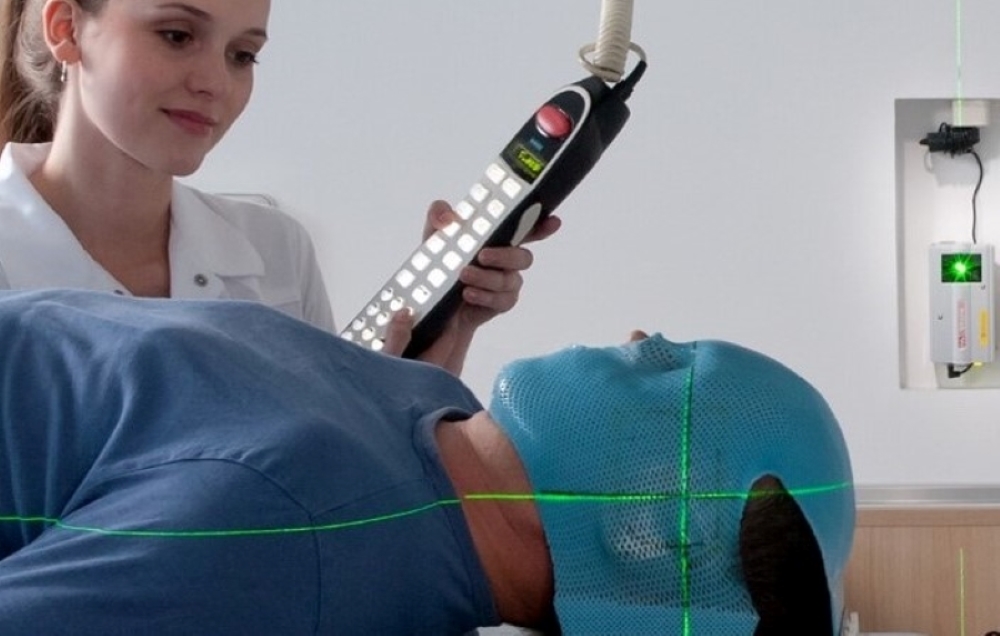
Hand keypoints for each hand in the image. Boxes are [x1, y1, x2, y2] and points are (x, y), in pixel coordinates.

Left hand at [381, 200, 560, 374]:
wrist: (434, 301)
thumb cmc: (440, 262)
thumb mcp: (434, 235)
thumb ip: (438, 216)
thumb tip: (448, 216)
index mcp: (498, 238)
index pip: (526, 229)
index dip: (542, 226)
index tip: (552, 221)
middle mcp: (508, 259)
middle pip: (523, 257)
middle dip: (504, 256)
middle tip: (481, 255)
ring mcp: (508, 282)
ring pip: (510, 280)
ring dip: (487, 277)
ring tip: (463, 276)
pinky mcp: (502, 302)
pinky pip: (503, 300)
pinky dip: (484, 296)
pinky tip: (468, 293)